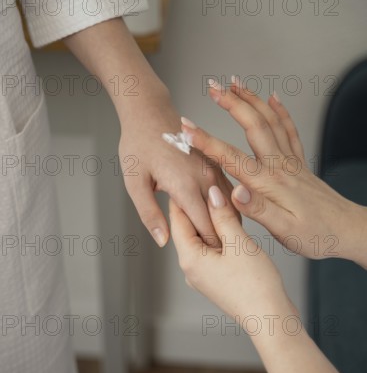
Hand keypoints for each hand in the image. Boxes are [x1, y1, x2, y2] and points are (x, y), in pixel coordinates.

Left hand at [119, 96, 235, 246]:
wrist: (150, 111)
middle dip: (218, 240)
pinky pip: (228, 193)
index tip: (207, 260)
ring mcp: (214, 169)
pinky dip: (225, 209)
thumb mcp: (135, 183)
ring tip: (219, 241)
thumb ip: (150, 215)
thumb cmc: (139, 144)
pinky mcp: (216, 164)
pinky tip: (219, 220)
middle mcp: (206, 178)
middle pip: (221, 220)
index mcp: (186, 186)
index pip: (207, 229)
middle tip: (213, 257)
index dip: (208, 248)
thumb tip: (164, 241)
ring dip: (224, 224)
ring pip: (230, 207)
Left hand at [169, 185, 288, 320]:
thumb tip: (211, 193)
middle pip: (189, 229)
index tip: (184, 175)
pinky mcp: (218, 278)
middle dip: (197, 205)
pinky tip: (230, 222)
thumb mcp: (238, 243)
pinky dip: (220, 235)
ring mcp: (204, 275)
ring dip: (210, 219)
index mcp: (190, 258)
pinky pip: (213, 250)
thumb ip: (223, 216)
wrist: (270, 319)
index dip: (182, 195)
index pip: (178, 219)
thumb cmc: (255, 286)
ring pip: (203, 239)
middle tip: (202, 180)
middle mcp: (192, 268)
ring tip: (218, 196)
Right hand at [180, 80, 366, 262]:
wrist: (348, 231)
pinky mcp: (300, 163)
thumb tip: (234, 192)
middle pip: (253, 125)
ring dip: (251, 99)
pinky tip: (273, 98)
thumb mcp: (285, 231)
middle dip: (230, 103)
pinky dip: (280, 111)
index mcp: (269, 184)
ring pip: (270, 121)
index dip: (206, 142)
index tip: (185, 128)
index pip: (231, 158)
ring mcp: (291, 162)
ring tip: (234, 83)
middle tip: (211, 87)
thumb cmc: (317, 235)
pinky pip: (289, 130)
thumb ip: (258, 210)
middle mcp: (279, 166)